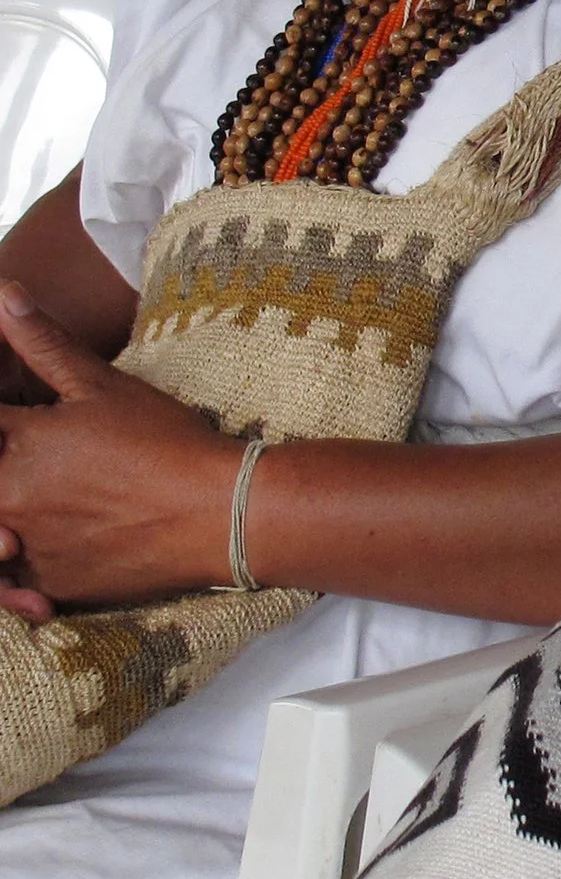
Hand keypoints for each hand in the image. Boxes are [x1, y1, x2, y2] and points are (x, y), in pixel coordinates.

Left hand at [0, 283, 233, 619]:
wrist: (221, 512)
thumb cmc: (165, 442)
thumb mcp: (104, 386)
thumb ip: (44, 344)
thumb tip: (5, 295)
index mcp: (16, 443)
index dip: (1, 423)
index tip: (16, 423)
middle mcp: (9, 498)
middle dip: (5, 467)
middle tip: (50, 463)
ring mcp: (27, 547)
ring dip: (4, 525)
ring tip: (25, 518)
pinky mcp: (50, 584)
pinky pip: (14, 583)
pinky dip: (21, 571)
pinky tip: (48, 548)